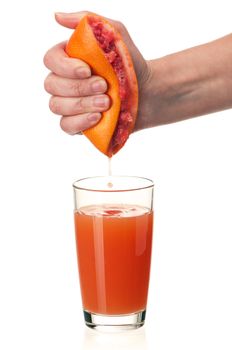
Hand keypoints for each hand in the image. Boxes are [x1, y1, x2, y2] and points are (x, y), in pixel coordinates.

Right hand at [43, 11, 149, 133]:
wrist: (147, 92)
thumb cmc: (130, 64)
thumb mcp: (115, 34)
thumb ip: (89, 21)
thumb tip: (57, 17)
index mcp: (68, 59)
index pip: (50, 61)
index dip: (65, 67)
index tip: (88, 69)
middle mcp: (63, 82)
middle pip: (52, 85)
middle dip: (79, 87)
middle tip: (104, 86)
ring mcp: (68, 104)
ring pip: (57, 106)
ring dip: (82, 104)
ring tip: (107, 102)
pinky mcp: (77, 123)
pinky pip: (65, 125)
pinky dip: (79, 122)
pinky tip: (97, 117)